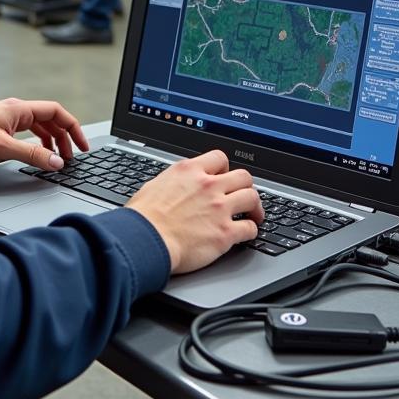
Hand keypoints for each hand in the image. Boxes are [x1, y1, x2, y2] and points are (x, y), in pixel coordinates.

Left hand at [0, 98, 89, 171]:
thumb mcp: (3, 148)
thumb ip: (32, 155)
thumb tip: (57, 162)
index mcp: (20, 110)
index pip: (56, 112)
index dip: (73, 128)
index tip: (82, 145)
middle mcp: (17, 111)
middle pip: (50, 120)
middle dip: (64, 138)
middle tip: (70, 158)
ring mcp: (9, 118)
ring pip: (40, 127)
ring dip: (52, 141)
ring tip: (57, 158)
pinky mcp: (2, 127)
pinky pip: (29, 132)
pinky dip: (38, 143)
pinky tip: (38, 154)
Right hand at [127, 150, 263, 273]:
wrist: (145, 240)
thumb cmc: (144, 217)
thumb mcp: (155, 185)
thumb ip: (174, 181)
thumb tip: (176, 185)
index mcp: (189, 171)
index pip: (219, 157)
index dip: (225, 168)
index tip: (224, 177)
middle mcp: (208, 186)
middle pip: (243, 176)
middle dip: (245, 186)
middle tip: (244, 196)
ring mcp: (219, 208)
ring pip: (252, 198)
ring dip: (255, 207)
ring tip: (253, 215)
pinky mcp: (224, 233)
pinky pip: (250, 228)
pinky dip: (250, 231)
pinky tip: (244, 234)